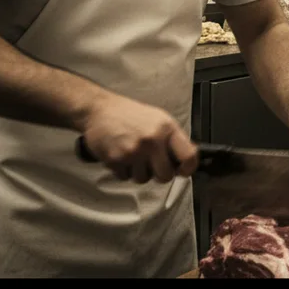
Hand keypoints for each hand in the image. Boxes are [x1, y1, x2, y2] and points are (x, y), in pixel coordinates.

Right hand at [79, 93, 197, 183]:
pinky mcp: (116, 159)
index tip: (182, 170)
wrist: (99, 109)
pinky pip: (125, 178)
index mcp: (166, 128)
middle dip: (159, 174)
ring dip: (138, 172)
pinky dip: (123, 171)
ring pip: (143, 179)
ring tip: (133, 156)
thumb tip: (185, 161)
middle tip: (151, 164)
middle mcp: (152, 140)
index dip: (188, 168)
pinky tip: (121, 155)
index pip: (189, 156)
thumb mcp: (158, 119)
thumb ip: (172, 139)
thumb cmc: (129, 115)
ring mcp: (134, 151)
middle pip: (165, 176)